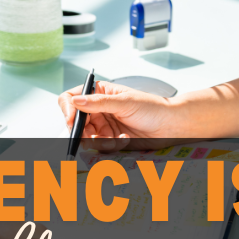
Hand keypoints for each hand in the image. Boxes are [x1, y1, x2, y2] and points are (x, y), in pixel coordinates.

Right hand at [58, 80, 192, 151]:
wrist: (170, 126)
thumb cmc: (152, 108)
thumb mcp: (124, 102)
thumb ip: (98, 102)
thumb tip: (76, 101)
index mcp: (99, 92)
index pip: (71, 98)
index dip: (68, 110)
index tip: (72, 121)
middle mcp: (98, 108)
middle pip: (75, 121)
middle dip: (83, 132)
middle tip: (95, 137)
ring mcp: (103, 124)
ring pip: (86, 136)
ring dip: (99, 141)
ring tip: (116, 139)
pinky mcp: (110, 138)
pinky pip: (99, 146)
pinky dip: (109, 145)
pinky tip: (124, 139)